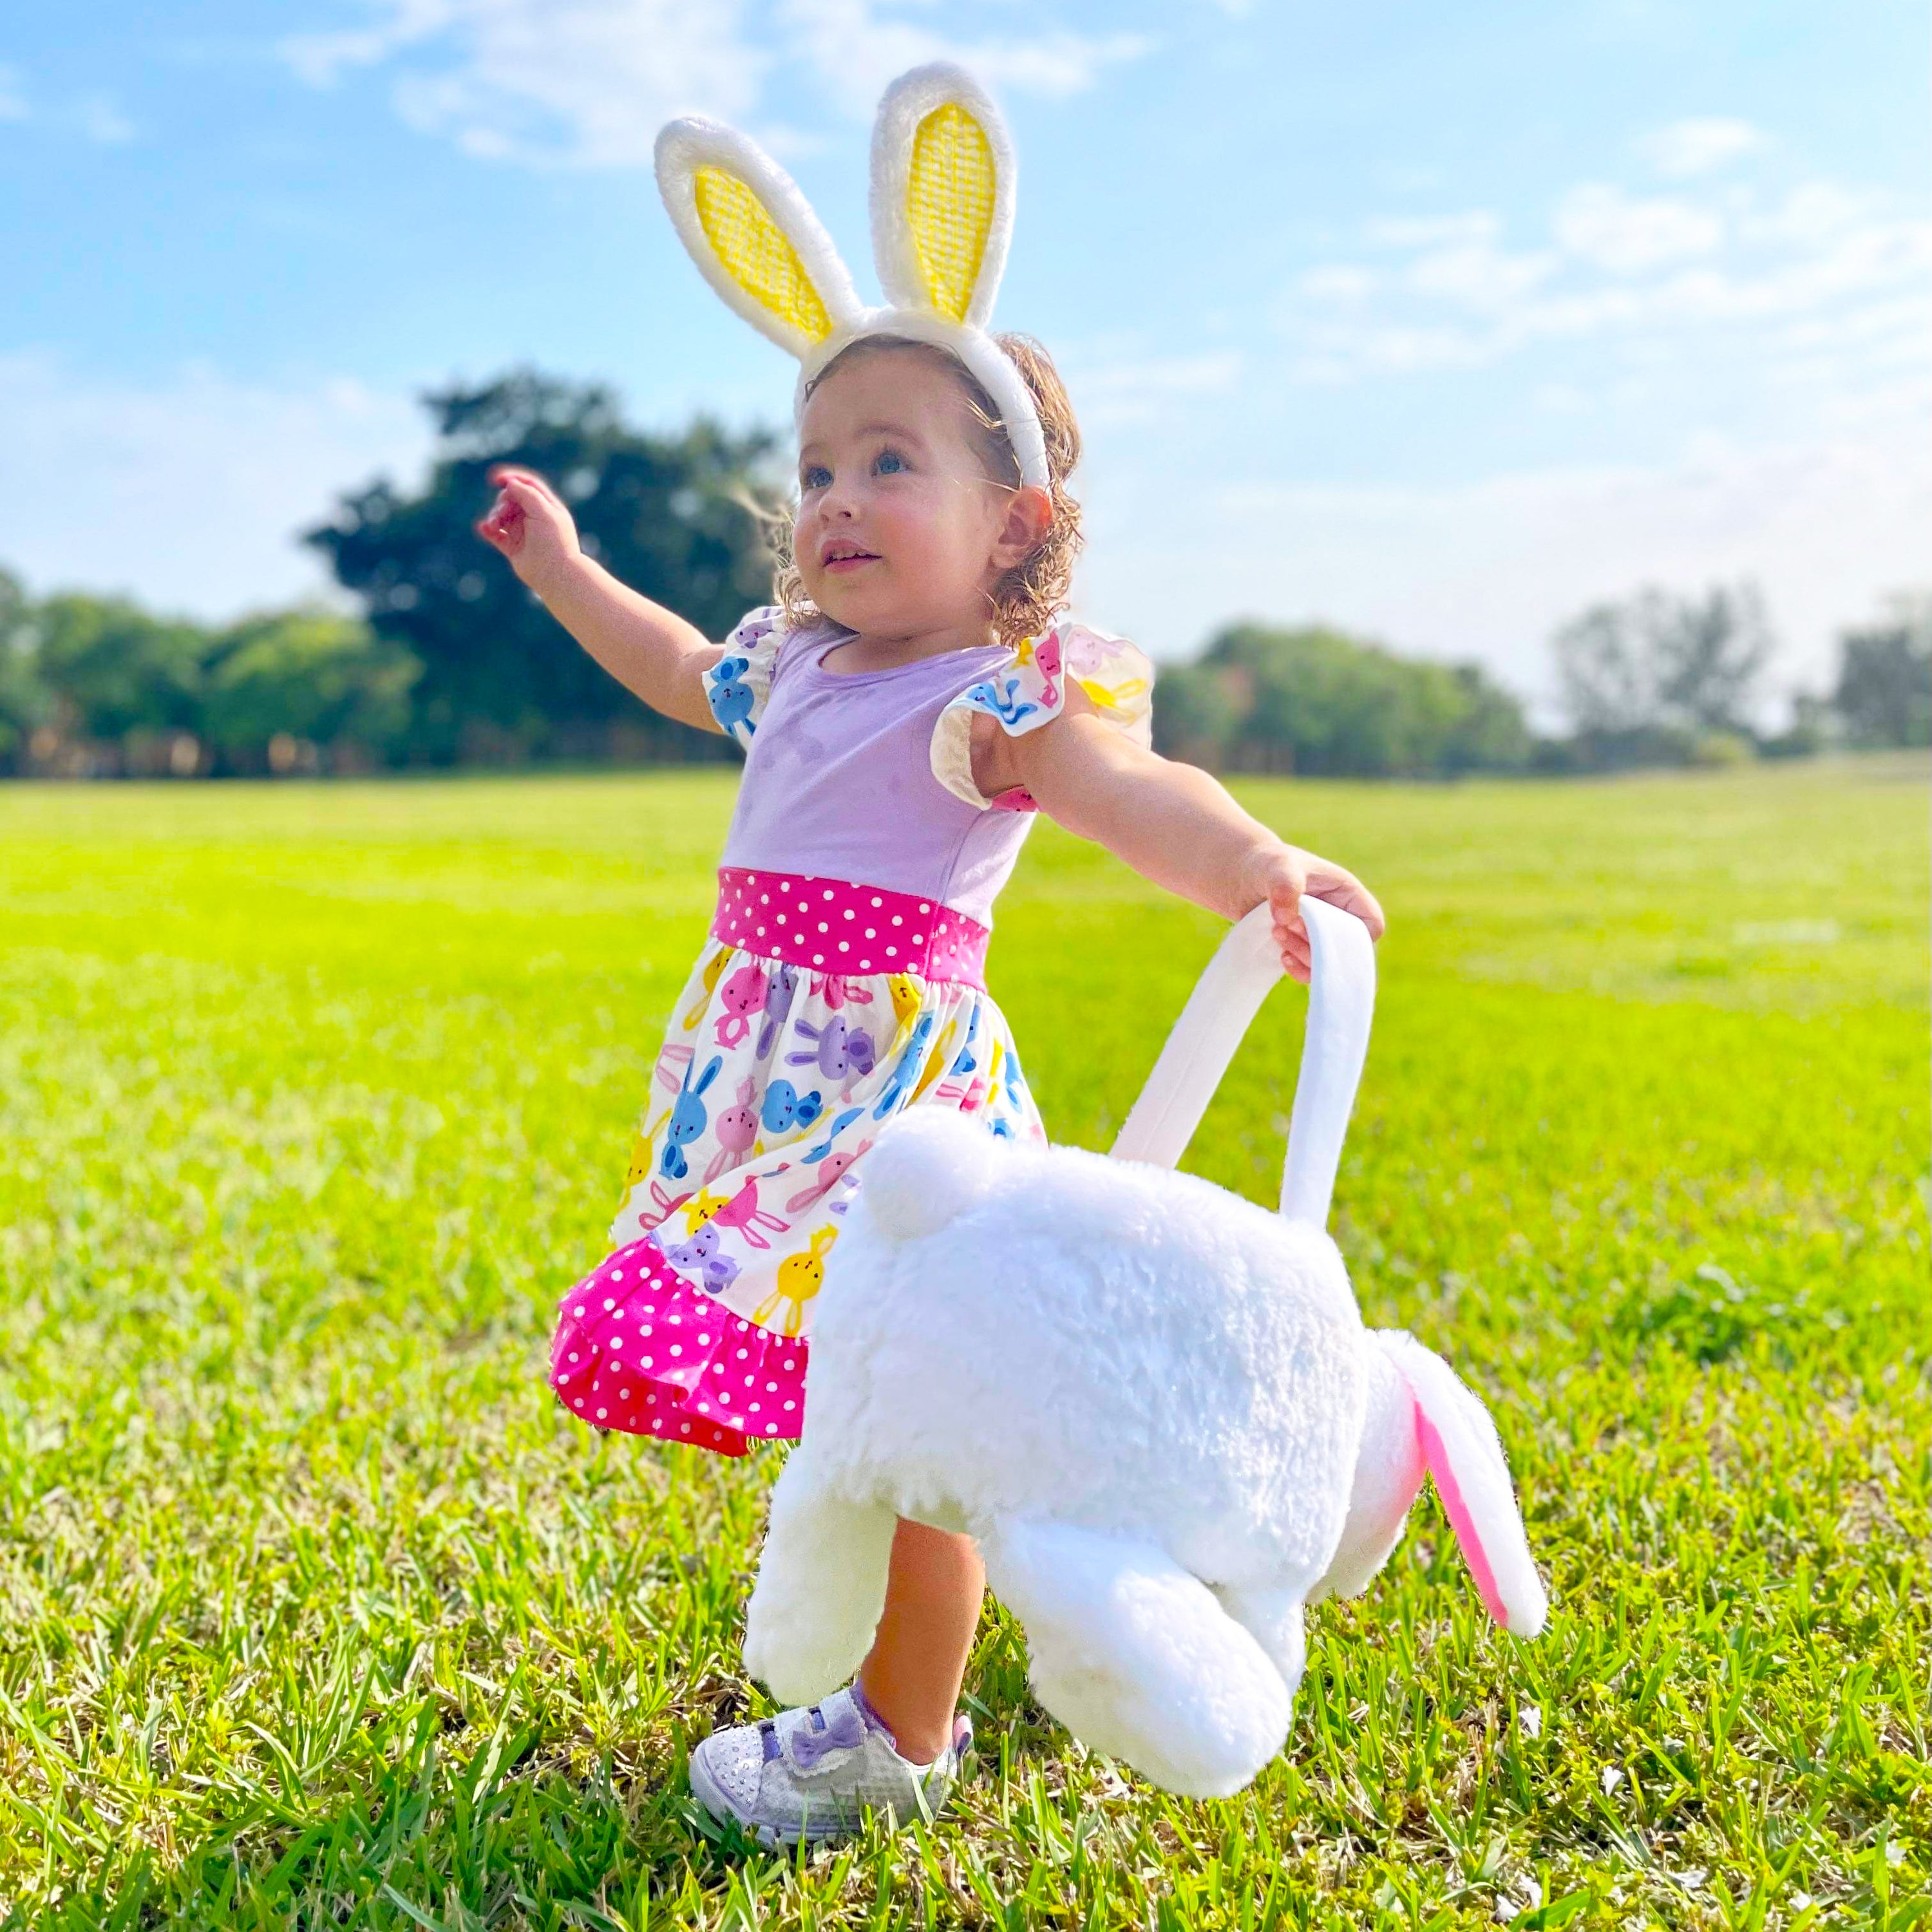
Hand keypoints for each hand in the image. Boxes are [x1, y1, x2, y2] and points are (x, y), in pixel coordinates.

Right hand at [474, 465, 582, 592]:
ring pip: (501, 516)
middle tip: (501, 515)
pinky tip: (484, 528)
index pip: (527, 485)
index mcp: (546, 506)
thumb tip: (510, 482)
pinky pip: (496, 535)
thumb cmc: (554, 542)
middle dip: (502, 503)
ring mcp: (523, 532)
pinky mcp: (512, 547)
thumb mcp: (543, 511)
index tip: (496, 479)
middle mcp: (534, 517)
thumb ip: (527, 494)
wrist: (555, 574)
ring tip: (493, 525)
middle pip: (510, 499)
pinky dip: (488, 530)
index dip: (511, 479)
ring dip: (494, 516)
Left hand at [1237, 842, 1385, 983]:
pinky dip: (1298, 969)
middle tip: (1289, 926)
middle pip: (1348, 950)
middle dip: (1320, 946)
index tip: (1323, 932)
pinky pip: (1310, 970)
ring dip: (1304, 956)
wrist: (1239, 875)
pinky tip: (1282, 956)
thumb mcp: (1277, 868)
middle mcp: (1338, 917)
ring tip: (1276, 931)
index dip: (1355, 937)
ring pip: (1327, 962)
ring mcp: (1320, 936)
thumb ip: (1286, 886)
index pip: (1371, 924)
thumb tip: (1287, 920)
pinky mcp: (1301, 948)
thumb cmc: (1266, 864)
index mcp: (1346, 894)